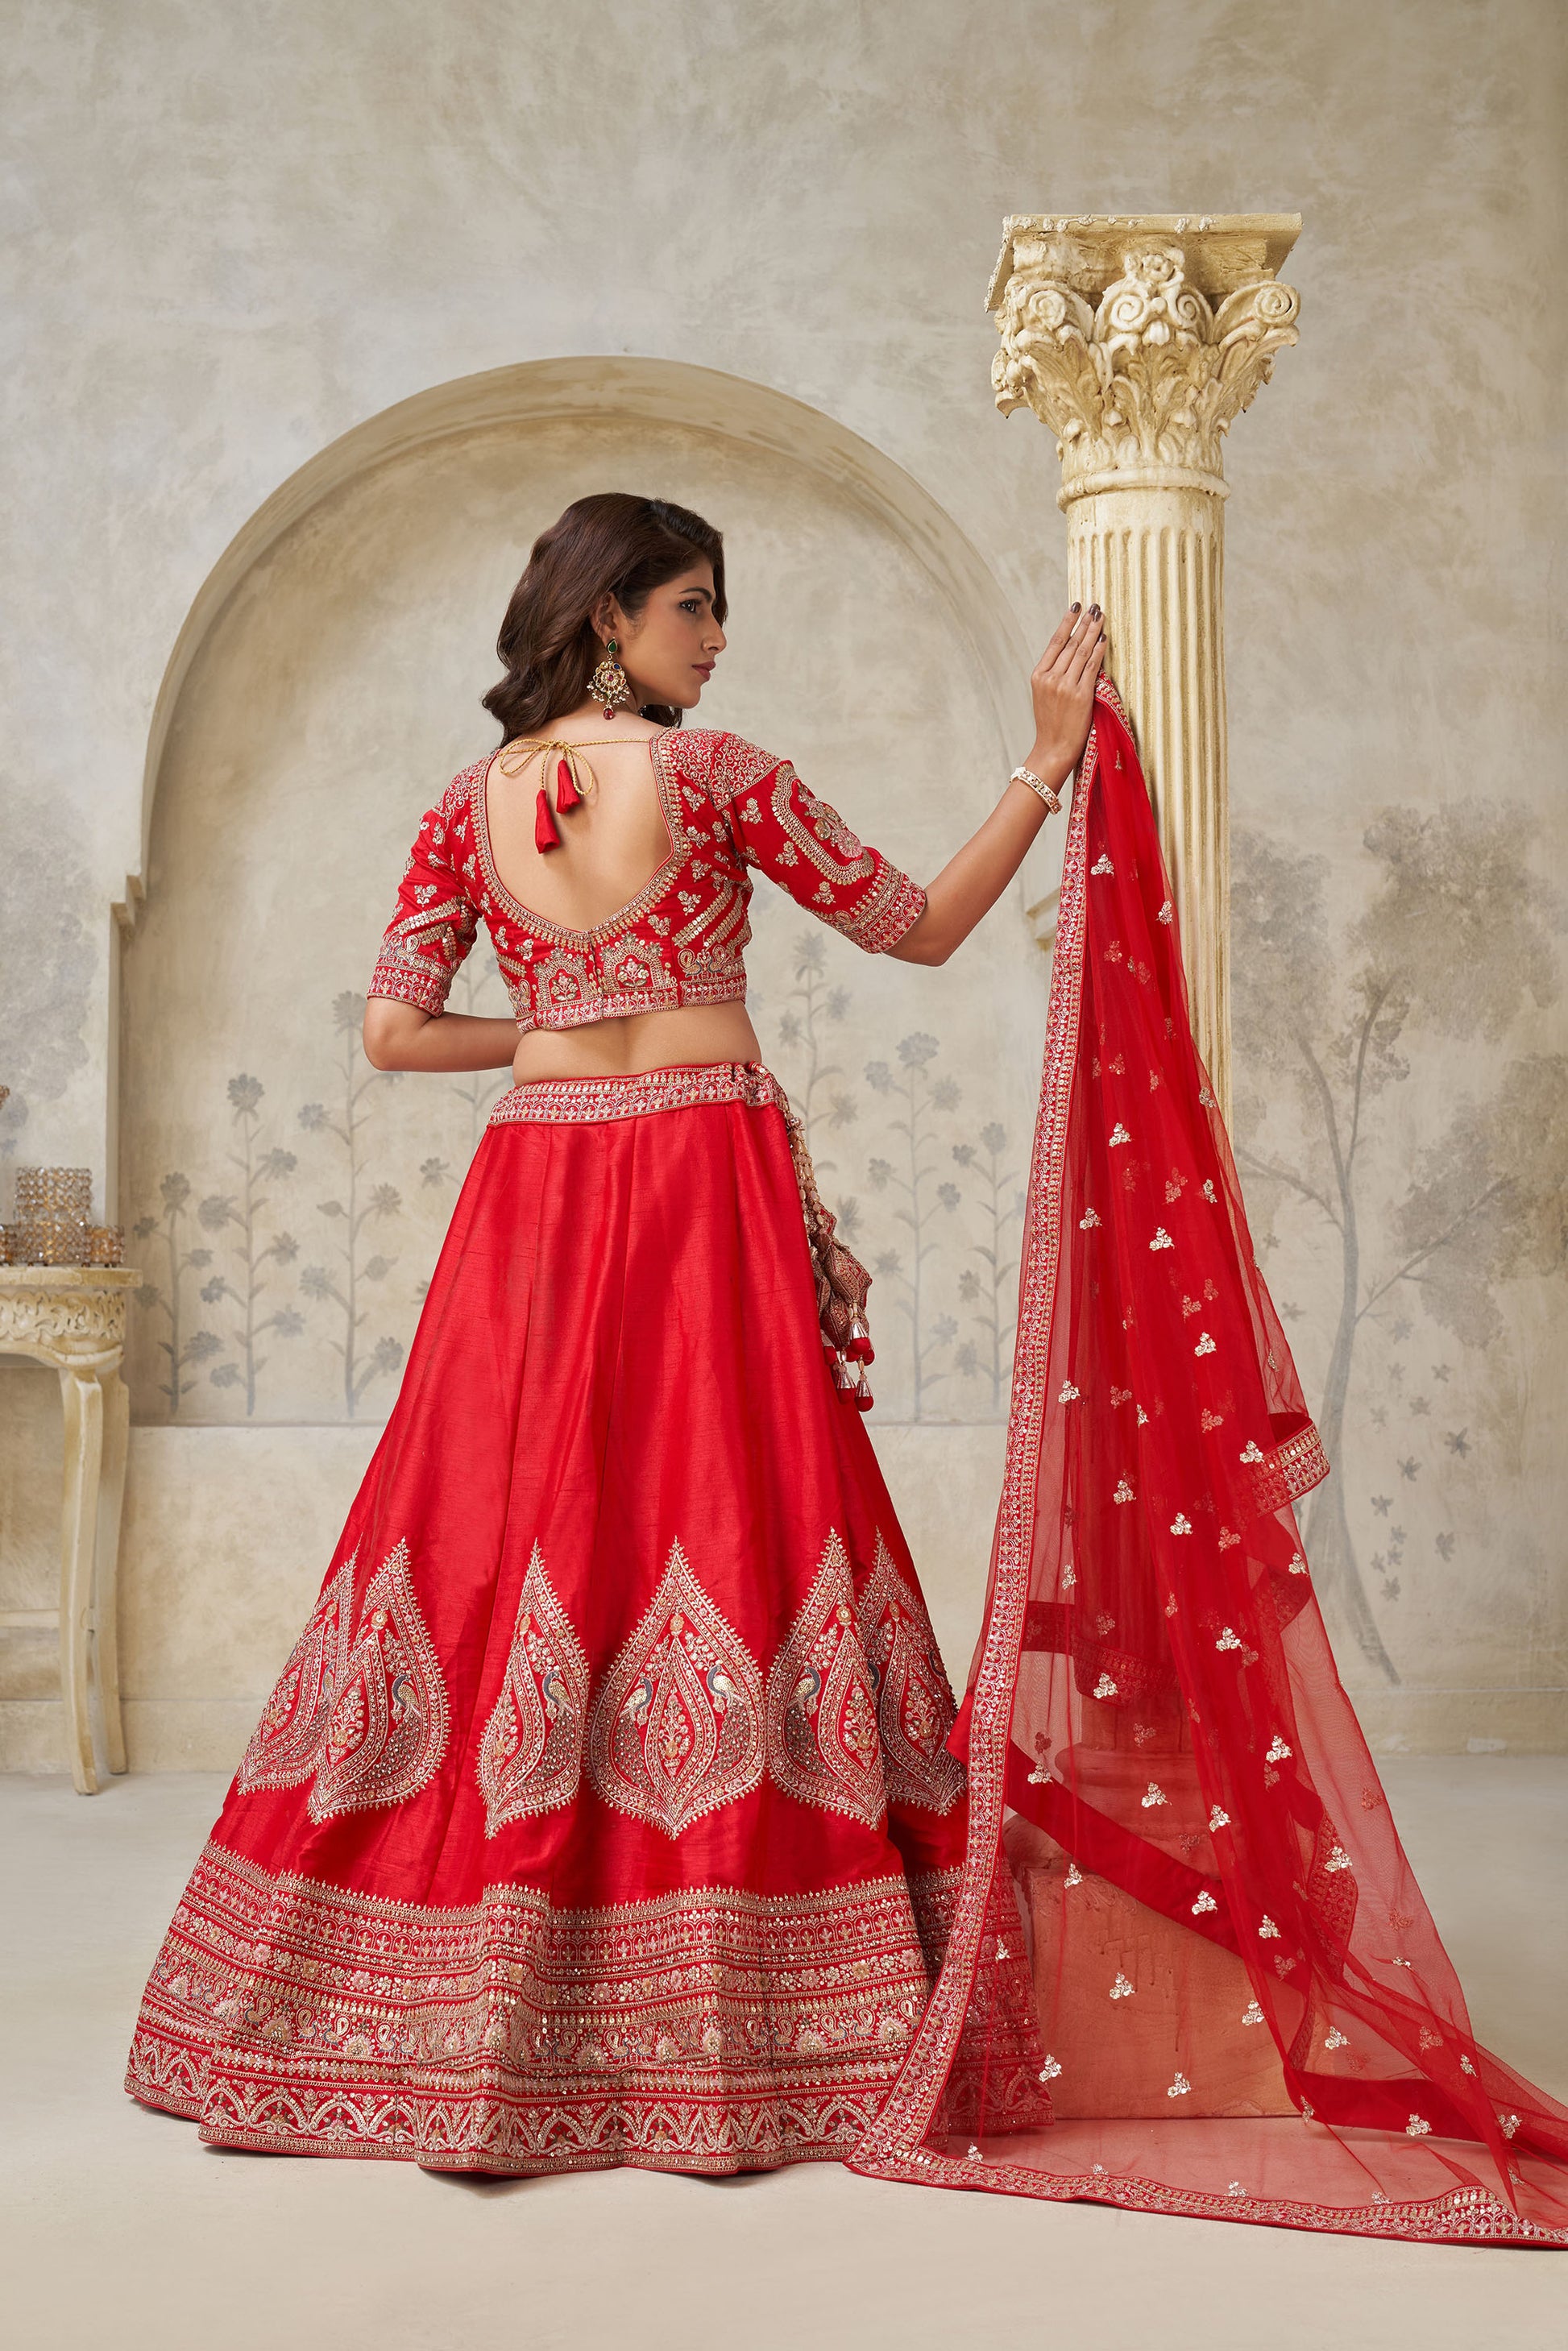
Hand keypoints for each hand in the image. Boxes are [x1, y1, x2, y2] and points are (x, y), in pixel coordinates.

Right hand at [1027, 604, 1104, 782]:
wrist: (1053, 749)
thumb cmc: (1051, 724)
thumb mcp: (1044, 696)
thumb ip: (1054, 674)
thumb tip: (1072, 652)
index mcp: (1038, 676)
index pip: (1055, 643)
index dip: (1066, 622)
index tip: (1075, 607)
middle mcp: (1050, 678)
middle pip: (1070, 644)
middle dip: (1083, 623)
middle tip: (1094, 606)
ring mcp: (1065, 686)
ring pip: (1081, 652)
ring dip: (1093, 631)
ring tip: (1101, 617)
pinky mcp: (1080, 696)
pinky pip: (1092, 667)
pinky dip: (1099, 651)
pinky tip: (1104, 638)